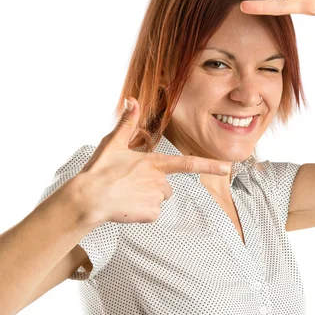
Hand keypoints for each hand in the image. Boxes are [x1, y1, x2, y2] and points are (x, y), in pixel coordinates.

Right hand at [74, 97, 232, 224]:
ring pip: (159, 199)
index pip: (187, 164)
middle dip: (153, 186)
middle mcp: (159, 180)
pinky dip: (141, 212)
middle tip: (130, 184)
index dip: (209, 165)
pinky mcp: (150, 214)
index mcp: (153, 163)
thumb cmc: (99, 170)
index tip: (227, 167)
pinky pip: (151, 213)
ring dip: (147, 198)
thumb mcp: (113, 143)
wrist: (87, 198)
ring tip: (126, 195)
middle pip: (166, 185)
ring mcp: (156, 198)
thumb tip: (132, 100)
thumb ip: (127, 123)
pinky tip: (126, 206)